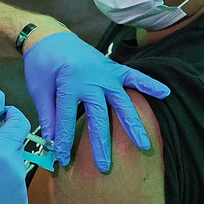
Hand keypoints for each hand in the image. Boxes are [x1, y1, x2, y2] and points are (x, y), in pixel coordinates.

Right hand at [0, 90, 30, 203]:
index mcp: (3, 152)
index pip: (20, 122)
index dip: (9, 115)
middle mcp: (17, 170)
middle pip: (17, 143)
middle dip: (1, 140)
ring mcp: (20, 188)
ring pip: (16, 162)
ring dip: (2, 159)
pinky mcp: (19, 202)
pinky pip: (16, 181)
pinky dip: (4, 179)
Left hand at [23, 32, 169, 171]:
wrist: (50, 36)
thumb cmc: (42, 64)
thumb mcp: (38, 89)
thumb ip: (48, 115)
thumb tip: (52, 142)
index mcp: (69, 84)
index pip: (67, 120)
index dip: (64, 141)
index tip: (64, 160)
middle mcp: (91, 80)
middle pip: (98, 117)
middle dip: (101, 144)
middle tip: (106, 166)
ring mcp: (105, 74)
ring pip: (122, 103)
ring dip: (133, 125)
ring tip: (144, 145)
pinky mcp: (113, 68)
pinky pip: (134, 76)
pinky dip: (149, 84)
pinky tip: (165, 93)